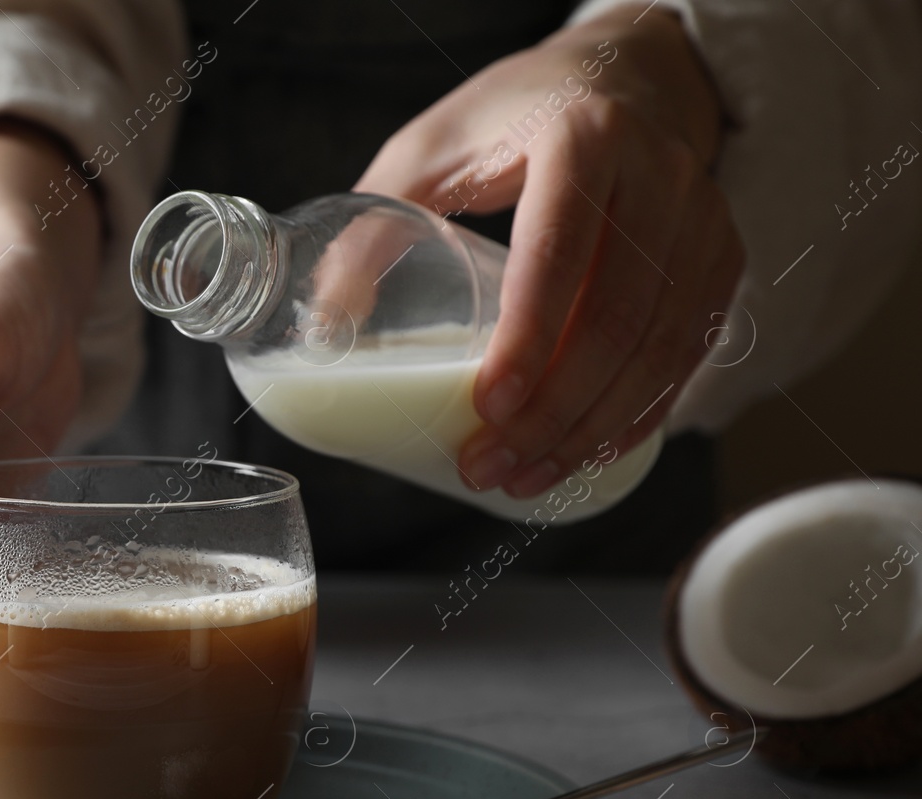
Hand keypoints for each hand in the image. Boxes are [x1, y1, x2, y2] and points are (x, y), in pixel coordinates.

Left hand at [355, 4, 743, 496]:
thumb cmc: (510, 118)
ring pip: (662, 347)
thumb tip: (322, 333)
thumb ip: (370, 231)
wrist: (625, 75)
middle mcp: (658, 174)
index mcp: (581, 137)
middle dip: (555, 411)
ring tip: (528, 478)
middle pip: (618, 316)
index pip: (561, 251)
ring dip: (595, 428)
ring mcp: (701, 218)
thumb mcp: (424, 152)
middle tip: (492, 467)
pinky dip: (642, 413)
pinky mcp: (721, 257)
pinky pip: (690, 351)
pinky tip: (590, 453)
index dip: (528, 338)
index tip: (488, 408)